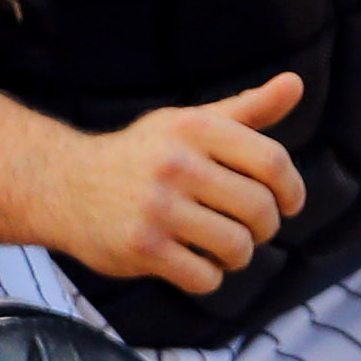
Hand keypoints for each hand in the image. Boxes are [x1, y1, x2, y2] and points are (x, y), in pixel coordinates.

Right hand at [55, 73, 307, 296]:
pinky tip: (194, 263)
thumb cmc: (143, 155)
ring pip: (236, 247)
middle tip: (252, 230)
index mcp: (196, 129)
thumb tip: (296, 83)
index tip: (288, 204)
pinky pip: (205, 277)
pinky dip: (209, 276)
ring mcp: (157, 207)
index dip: (291, 190)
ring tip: (223, 247)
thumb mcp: (191, 123)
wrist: (63, 184)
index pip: (273, 162)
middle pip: (259, 209)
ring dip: (238, 256)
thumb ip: (248, 110)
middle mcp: (176, 164)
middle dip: (265, 227)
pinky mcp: (141, 247)